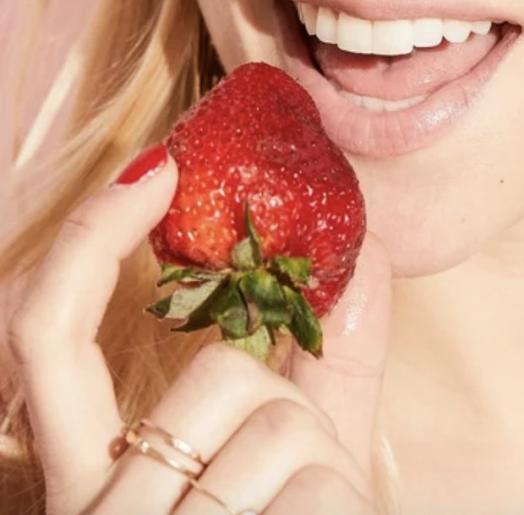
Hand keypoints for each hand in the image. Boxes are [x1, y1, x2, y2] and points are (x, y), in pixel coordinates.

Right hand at [9, 145, 393, 514]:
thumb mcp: (308, 451)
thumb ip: (332, 355)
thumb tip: (366, 251)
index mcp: (91, 475)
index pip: (39, 333)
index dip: (89, 237)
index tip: (156, 162)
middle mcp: (91, 511)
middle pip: (210, 376)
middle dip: (278, 394)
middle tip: (293, 445)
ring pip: (274, 421)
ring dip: (322, 460)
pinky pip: (312, 486)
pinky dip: (340, 502)